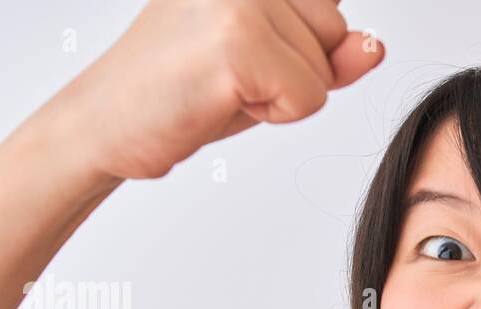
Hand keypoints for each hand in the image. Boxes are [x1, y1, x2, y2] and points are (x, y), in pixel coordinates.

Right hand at [46, 0, 383, 180]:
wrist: (105, 124)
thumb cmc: (182, 91)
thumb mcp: (269, 63)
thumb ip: (327, 50)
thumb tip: (375, 47)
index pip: (326, 4)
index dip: (299, 42)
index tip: (244, 53)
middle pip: (335, 33)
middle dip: (295, 69)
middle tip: (227, 75)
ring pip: (324, 68)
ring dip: (282, 94)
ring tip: (220, 85)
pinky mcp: (239, 40)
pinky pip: (310, 97)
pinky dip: (273, 115)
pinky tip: (219, 100)